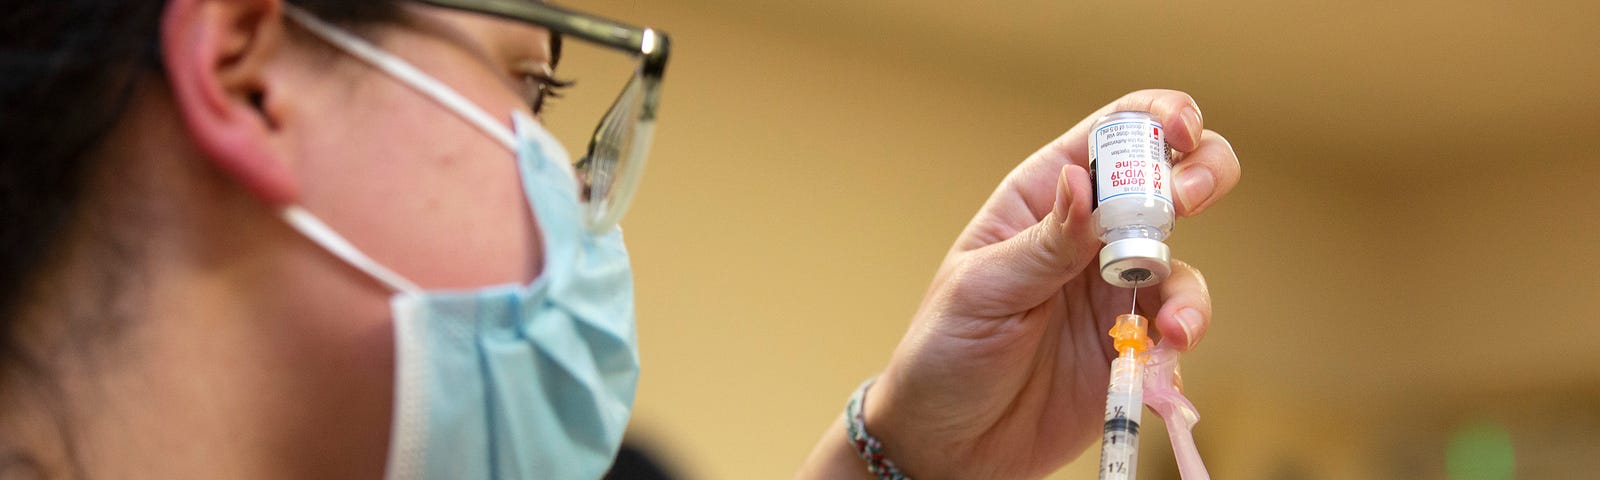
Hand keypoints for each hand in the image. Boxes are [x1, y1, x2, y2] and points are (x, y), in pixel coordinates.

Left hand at [867, 90, 1240, 478]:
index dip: (1154, 117)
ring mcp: (1114, 289)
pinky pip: (1179, 324)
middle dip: (1197, 175)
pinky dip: (1184, 335)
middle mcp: (1087, 235)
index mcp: (1042, 198)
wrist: (949, 446)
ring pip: (1181, 261)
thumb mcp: (981, 291)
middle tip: (1186, 202)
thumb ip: (1042, 243)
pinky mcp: (1132, 344)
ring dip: (1189, 287)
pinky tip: (1161, 356)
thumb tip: (1081, 183)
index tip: (1180, 131)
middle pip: (1167, 179)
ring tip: (1172, 327)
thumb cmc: (944, 354)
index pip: (1108, 135)